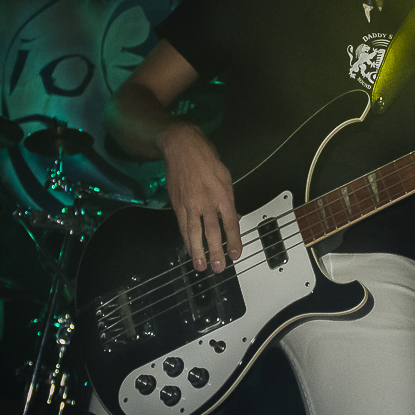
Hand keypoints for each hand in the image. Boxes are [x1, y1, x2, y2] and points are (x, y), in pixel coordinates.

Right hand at [158, 122, 241, 272]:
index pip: (230, 223)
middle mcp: (206, 201)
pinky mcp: (177, 204)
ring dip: (198, 251)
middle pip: (212, 231)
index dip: (234, 240)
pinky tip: (189, 249)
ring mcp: (190, 203)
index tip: (236, 254)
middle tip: (218, 267)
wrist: (183, 147)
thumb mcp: (226, 177)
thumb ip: (229, 201)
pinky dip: (186, 239)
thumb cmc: (207, 160)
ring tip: (200, 266)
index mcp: (223, 194)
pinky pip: (183, 225)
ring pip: (194, 232)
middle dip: (216, 251)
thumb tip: (233, 218)